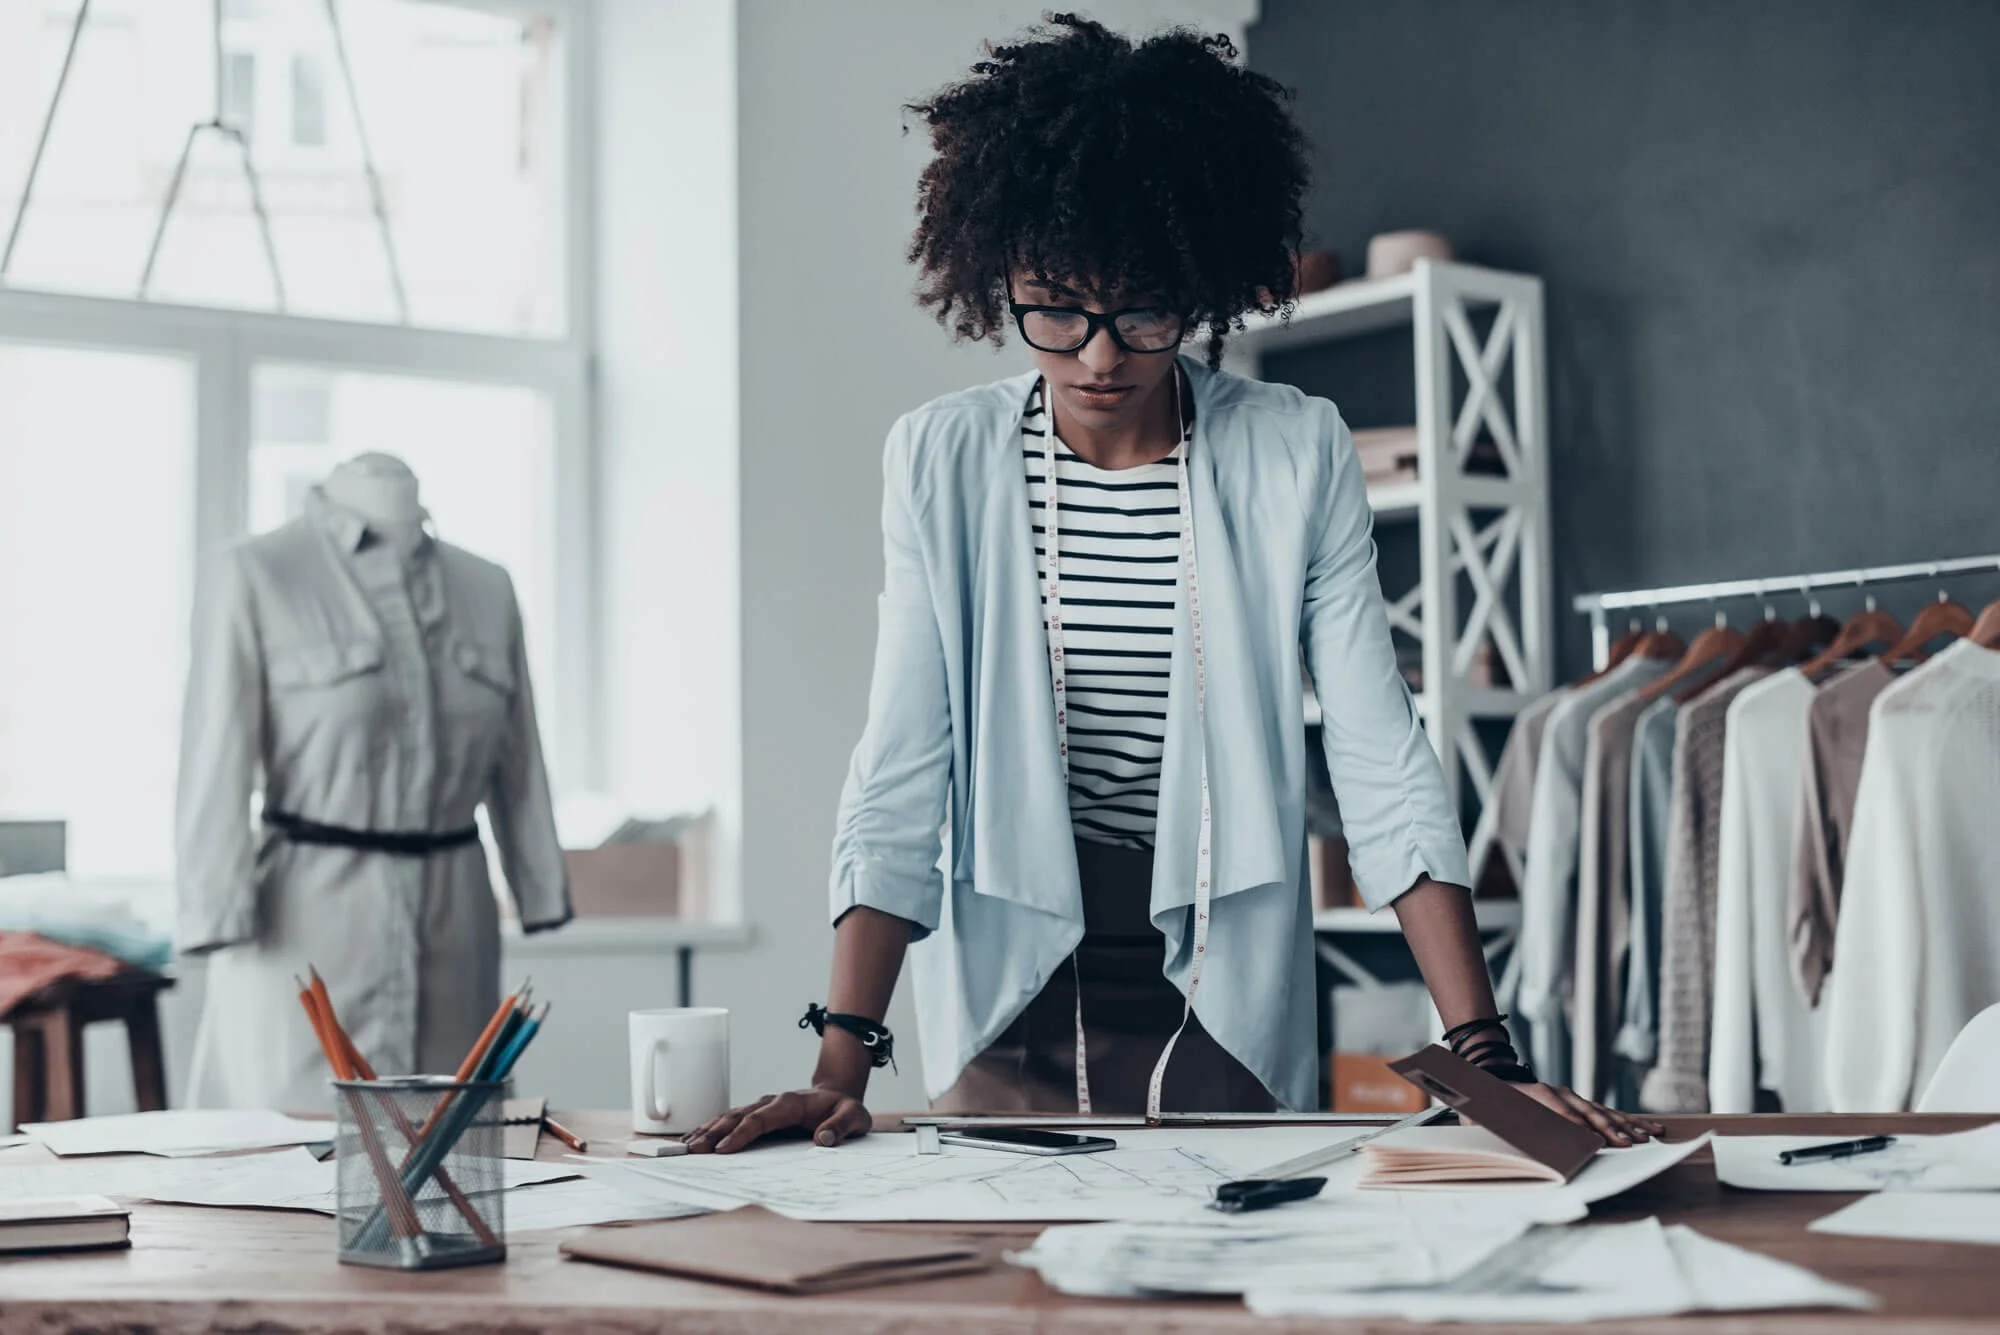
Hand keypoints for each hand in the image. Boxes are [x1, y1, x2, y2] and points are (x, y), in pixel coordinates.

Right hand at [683, 1087, 871, 1153]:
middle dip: (715, 1133)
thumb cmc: (845, 1108)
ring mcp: (762, 1107)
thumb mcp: (854, 1116)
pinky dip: (711, 1128)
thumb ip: (841, 1127)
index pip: (761, 1118)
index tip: (723, 1149)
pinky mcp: (757, 1114)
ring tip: (687, 1146)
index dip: (741, 1133)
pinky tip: (694, 1139)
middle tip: (694, 1150)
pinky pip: (730, 1120)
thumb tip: (822, 1139)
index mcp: (791, 1103)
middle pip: (737, 1116)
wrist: (838, 1094)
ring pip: (729, 1116)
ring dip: (708, 1130)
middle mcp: (771, 1102)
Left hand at [1516, 1083, 1666, 1145]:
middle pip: (1590, 1112)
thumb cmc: (1501, 1108)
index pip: (1564, 1113)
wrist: (1498, 1083)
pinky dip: (1627, 1121)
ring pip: (1604, 1112)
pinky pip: (1607, 1113)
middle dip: (1610, 1129)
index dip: (1580, 1128)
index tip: (1597, 1142)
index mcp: (1541, 1094)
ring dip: (1627, 1126)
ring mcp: (1573, 1097)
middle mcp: (1561, 1093)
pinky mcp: (1581, 1104)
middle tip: (1628, 1144)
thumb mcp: (1505, 1116)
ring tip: (1647, 1137)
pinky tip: (1646, 1127)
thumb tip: (1551, 1151)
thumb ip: (1525, 1130)